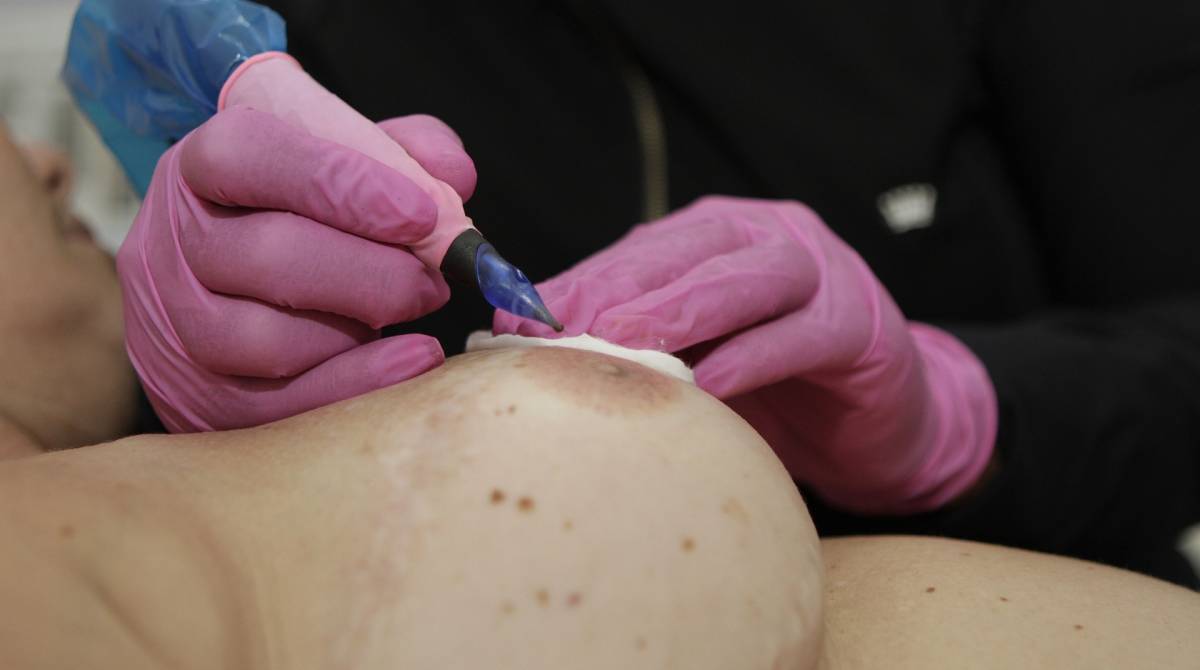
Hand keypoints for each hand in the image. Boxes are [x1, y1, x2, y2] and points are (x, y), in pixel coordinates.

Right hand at [119, 109, 476, 431]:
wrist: (228, 293)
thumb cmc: (302, 212)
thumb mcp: (344, 159)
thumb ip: (401, 151)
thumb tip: (453, 175)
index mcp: (205, 161)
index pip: (249, 154)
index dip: (343, 182)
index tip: (424, 212)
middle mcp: (175, 239)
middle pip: (268, 254)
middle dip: (375, 269)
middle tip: (436, 274)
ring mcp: (179, 324)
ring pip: (267, 336)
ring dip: (361, 325)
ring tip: (413, 306)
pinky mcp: (200, 395)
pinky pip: (280, 403)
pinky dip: (359, 381)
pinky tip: (413, 357)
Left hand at [494, 196, 996, 513]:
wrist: (881, 422)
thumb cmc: (773, 385)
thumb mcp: (698, 353)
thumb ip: (637, 340)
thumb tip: (533, 347)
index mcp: (718, 236)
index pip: (639, 250)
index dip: (578, 282)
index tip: (518, 321)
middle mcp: (768, 237)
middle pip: (688, 250)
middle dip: (618, 286)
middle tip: (561, 327)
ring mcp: (823, 274)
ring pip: (747, 278)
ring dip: (681, 310)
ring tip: (624, 343)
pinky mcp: (861, 326)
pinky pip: (800, 335)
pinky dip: (751, 358)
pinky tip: (709, 386)